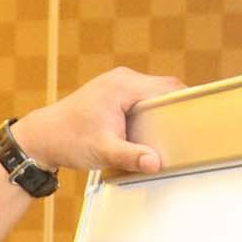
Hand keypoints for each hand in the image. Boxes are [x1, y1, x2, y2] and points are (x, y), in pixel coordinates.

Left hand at [12, 67, 184, 176]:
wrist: (43, 138)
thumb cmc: (68, 140)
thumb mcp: (102, 151)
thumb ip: (130, 156)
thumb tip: (155, 162)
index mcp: (122, 86)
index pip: (167, 87)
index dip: (184, 102)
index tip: (198, 117)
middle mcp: (122, 79)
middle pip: (163, 88)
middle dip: (175, 108)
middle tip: (187, 130)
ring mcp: (117, 84)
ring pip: (153, 93)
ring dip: (162, 110)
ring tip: (171, 132)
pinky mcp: (114, 93)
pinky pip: (142, 98)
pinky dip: (150, 111)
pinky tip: (152, 129)